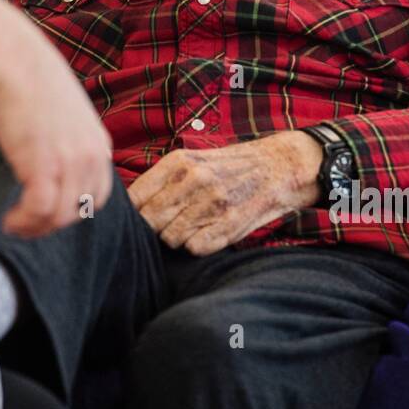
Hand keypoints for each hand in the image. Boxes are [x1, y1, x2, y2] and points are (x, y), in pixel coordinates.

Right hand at [0, 40, 112, 237]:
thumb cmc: (24, 74)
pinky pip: (41, 211)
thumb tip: (29, 149)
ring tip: (12, 224)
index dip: (70, 208)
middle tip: (25, 222)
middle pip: (80, 210)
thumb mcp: (57, 107)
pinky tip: (8, 220)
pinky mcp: (47, 166)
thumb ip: (55, 133)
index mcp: (97, 140)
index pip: (98, 193)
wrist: (10, 58)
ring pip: (60, 216)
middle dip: (52, 223)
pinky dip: (24, 222)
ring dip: (34, 227)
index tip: (45, 210)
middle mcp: (92, 153)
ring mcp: (72, 161)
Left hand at [127, 132, 322, 255]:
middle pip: (149, 222)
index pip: (134, 198)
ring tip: (193, 228)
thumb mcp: (193, 160)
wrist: (280, 166)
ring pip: (170, 238)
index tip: (137, 220)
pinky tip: (208, 234)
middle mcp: (193, 179)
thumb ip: (162, 182)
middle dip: (154, 230)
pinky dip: (197, 247)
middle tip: (168, 226)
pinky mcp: (230, 224)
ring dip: (177, 239)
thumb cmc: (230, 168)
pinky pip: (195, 248)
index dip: (132, 214)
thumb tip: (128, 207)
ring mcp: (212, 202)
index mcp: (178, 162)